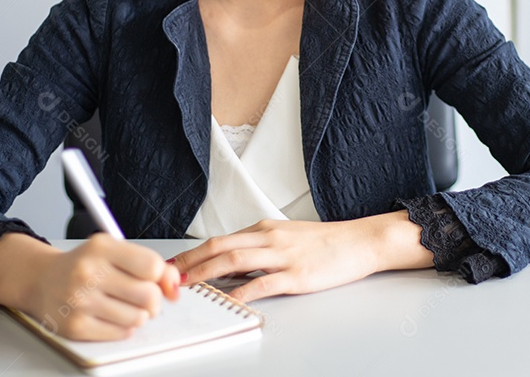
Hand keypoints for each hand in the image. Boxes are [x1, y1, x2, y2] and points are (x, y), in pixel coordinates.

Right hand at [0, 232, 180, 340]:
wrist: (40, 280)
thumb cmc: (83, 264)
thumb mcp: (114, 251)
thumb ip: (149, 263)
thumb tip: (174, 284)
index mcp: (101, 248)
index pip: (151, 265)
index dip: (161, 276)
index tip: (156, 279)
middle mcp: (88, 273)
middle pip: (148, 296)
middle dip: (154, 300)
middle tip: (145, 298)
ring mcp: (80, 302)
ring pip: (137, 318)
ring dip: (139, 315)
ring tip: (126, 306)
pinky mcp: (75, 327)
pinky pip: (120, 334)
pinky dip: (124, 327)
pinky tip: (113, 316)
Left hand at [170, 213, 432, 302]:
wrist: (361, 242)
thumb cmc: (326, 242)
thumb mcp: (287, 237)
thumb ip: (259, 248)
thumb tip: (230, 264)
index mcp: (265, 228)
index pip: (221, 239)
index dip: (193, 252)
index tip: (173, 264)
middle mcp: (269, 237)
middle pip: (220, 246)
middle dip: (190, 261)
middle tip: (167, 275)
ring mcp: (283, 256)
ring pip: (234, 260)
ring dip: (206, 273)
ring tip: (187, 285)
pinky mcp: (297, 275)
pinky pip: (262, 283)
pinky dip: (240, 292)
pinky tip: (227, 301)